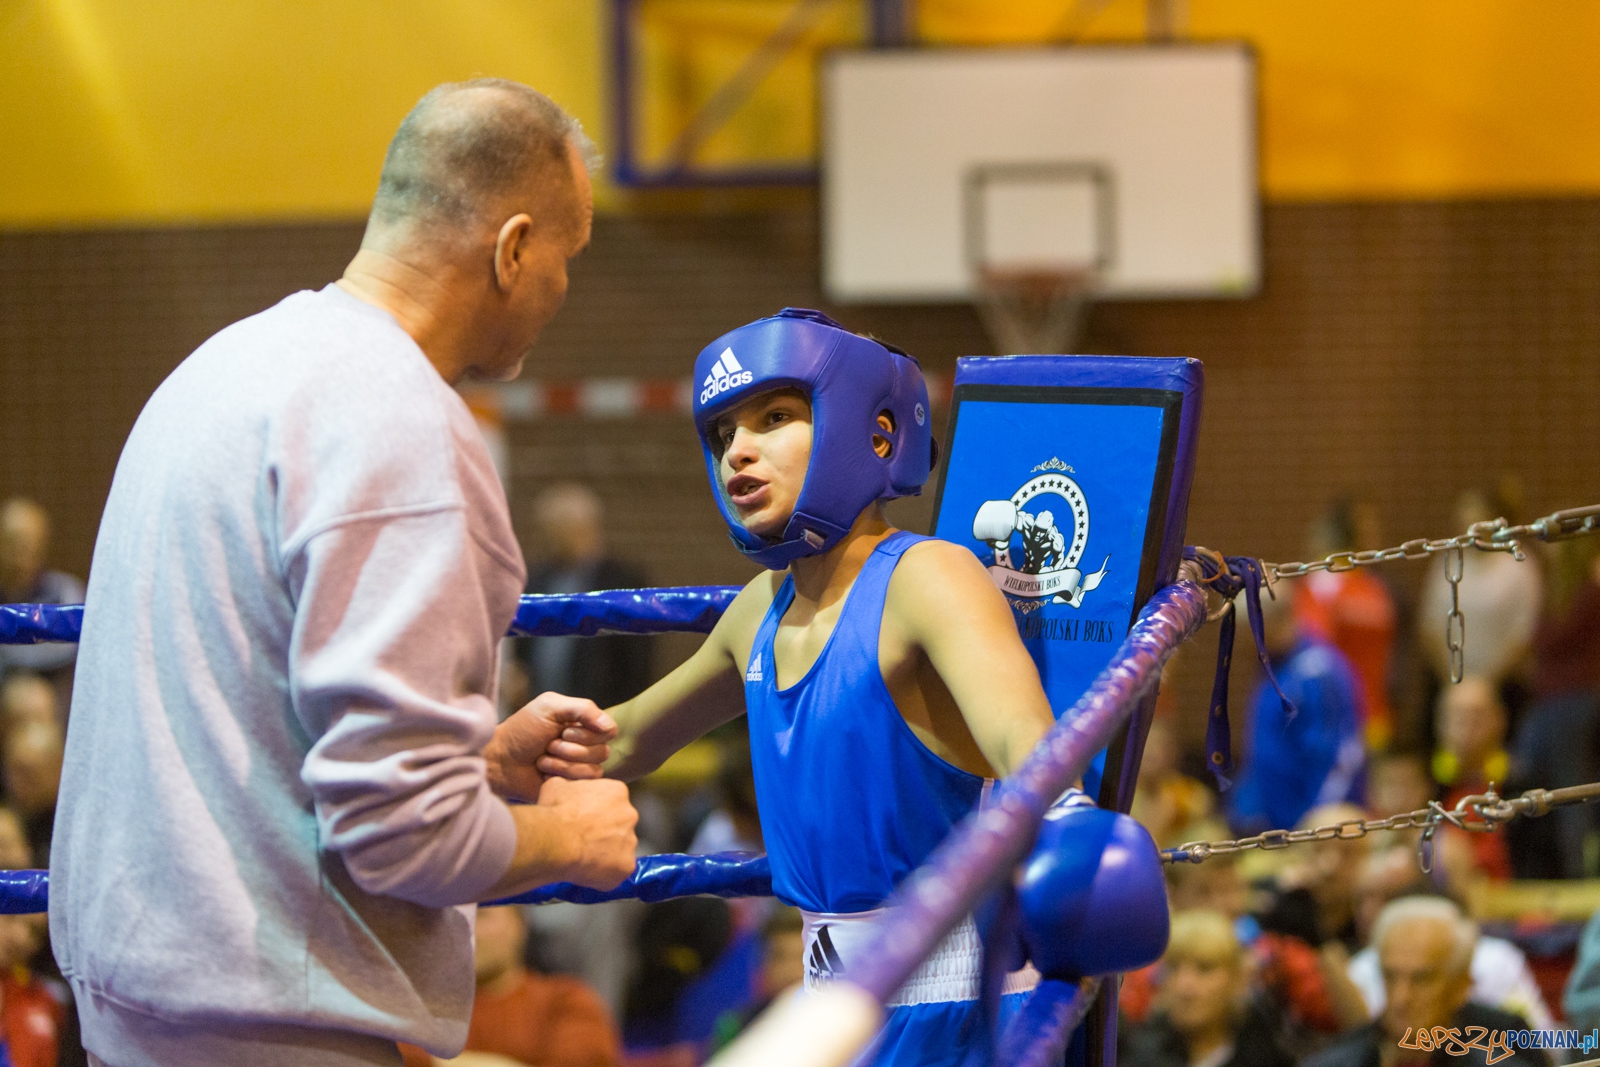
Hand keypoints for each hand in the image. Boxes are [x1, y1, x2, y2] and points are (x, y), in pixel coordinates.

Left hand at [486, 692, 617, 802]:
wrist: (500, 760)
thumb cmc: (522, 730)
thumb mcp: (550, 707)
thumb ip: (583, 709)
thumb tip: (610, 727)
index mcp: (583, 724)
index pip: (608, 730)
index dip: (588, 733)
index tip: (564, 730)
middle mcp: (585, 746)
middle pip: (602, 751)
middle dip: (572, 749)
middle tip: (550, 744)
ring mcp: (579, 767)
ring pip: (593, 769)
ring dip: (564, 763)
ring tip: (544, 760)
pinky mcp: (572, 787)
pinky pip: (584, 784)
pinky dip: (561, 775)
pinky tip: (545, 773)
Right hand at [539, 777, 637, 889]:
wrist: (556, 841)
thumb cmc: (556, 811)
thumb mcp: (556, 786)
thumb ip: (570, 787)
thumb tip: (566, 789)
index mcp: (617, 791)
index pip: (612, 800)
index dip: (595, 811)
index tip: (582, 819)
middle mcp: (630, 814)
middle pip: (619, 824)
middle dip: (604, 831)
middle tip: (583, 839)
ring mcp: (631, 841)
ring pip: (620, 848)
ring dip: (606, 852)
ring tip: (583, 856)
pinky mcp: (627, 866)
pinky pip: (617, 870)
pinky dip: (605, 873)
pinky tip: (587, 871)